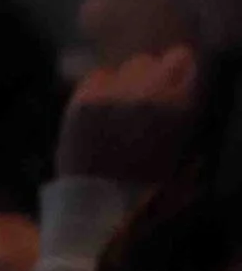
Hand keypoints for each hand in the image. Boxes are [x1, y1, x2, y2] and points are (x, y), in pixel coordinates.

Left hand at [58, 47, 200, 188]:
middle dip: (152, 78)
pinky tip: (103, 110)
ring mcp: (111, 98)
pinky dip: (102, 88)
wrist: (98, 211)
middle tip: (146, 102)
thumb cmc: (146, 194)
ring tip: (123, 108)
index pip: (181, 59)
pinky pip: (98, 76)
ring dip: (128, 82)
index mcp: (176, 109)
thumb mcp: (184, 163)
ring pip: (125, 68)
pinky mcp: (83, 103)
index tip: (175, 84)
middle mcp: (144, 96)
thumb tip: (185, 102)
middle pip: (150, 61)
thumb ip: (187, 126)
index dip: (178, 73)